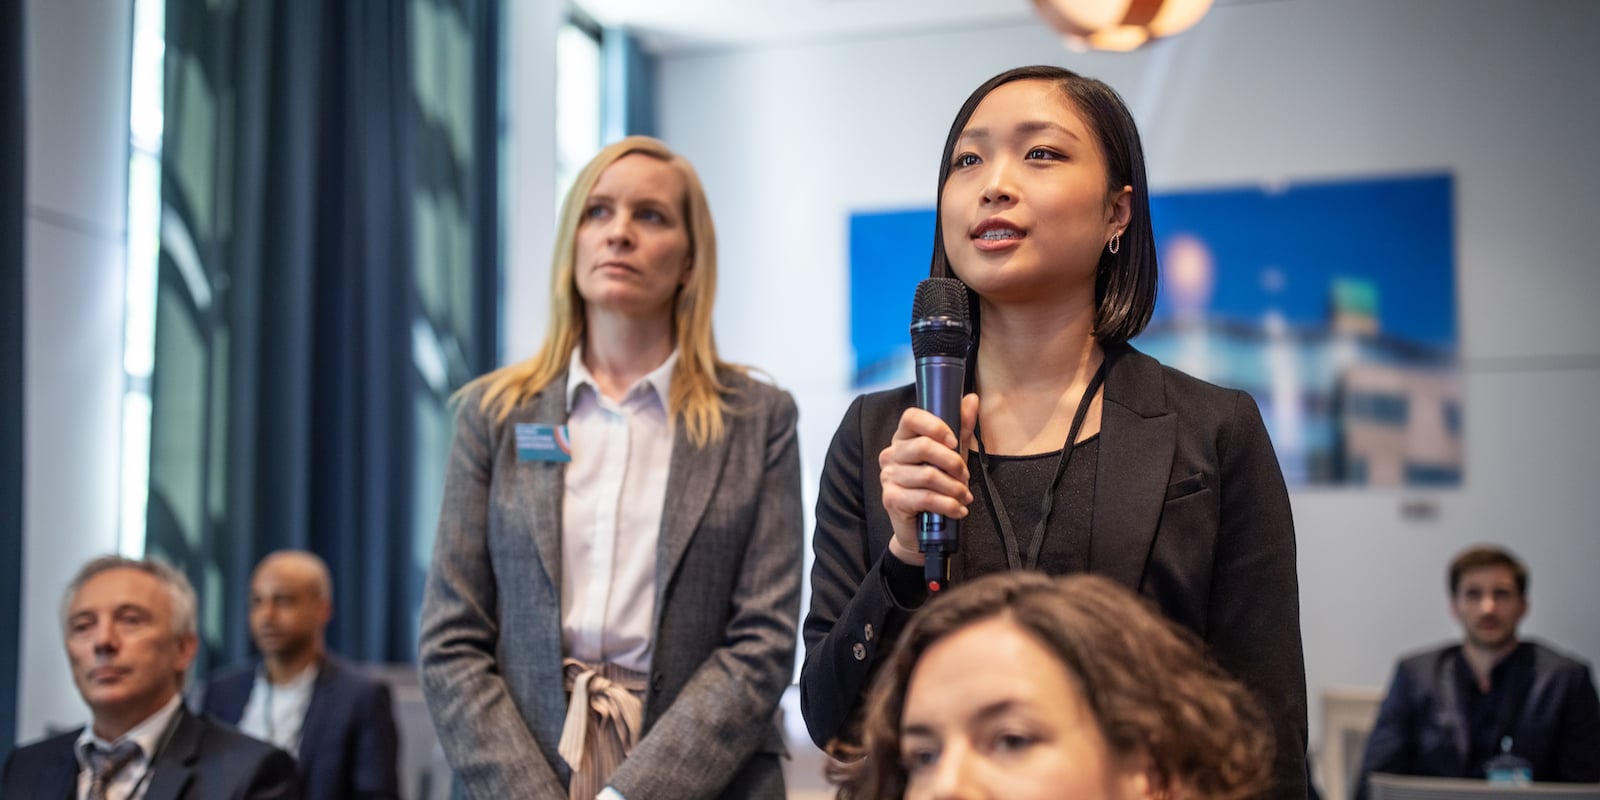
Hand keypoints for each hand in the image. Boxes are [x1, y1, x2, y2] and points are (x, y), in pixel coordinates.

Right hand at [880, 394, 978, 564]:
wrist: (921, 529)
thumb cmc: (937, 486)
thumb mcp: (952, 454)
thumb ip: (961, 427)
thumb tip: (971, 398)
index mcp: (903, 438)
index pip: (911, 417)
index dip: (935, 426)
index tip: (954, 442)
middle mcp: (891, 454)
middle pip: (923, 447)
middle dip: (953, 462)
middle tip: (965, 476)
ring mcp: (888, 477)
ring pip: (928, 475)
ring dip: (954, 488)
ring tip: (964, 496)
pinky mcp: (891, 499)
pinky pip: (925, 498)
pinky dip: (948, 505)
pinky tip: (958, 510)